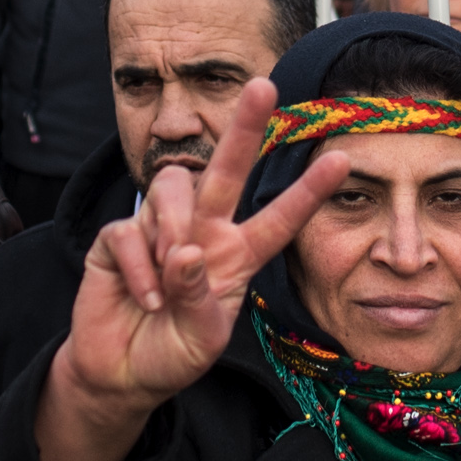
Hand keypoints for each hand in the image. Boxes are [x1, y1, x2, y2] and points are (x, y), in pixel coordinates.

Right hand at [42, 80, 347, 460]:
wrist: (120, 374)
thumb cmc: (172, 354)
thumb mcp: (202, 339)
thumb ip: (200, 299)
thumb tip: (187, 252)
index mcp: (236, 257)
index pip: (278, 219)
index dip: (308, 192)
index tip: (342, 159)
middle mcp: (202, 234)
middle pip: (226, 171)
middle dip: (245, 129)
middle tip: (263, 87)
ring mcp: (160, 233)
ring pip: (172, 189)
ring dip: (174, 227)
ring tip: (172, 270)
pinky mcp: (117, 240)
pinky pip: (129, 231)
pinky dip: (140, 266)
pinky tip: (144, 296)